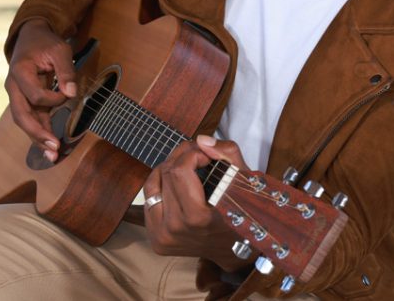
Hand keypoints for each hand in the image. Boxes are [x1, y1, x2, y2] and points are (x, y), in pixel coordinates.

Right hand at [4, 19, 76, 161]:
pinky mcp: (25, 100)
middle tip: (54, 148)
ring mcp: (17, 95)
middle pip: (21, 116)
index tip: (67, 93)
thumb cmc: (45, 42)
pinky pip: (31, 119)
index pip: (34, 95)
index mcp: (19, 72)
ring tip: (53, 156)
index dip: (53, 98)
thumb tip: (72, 93)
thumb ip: (66, 70)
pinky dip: (40, 132)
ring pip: (24, 121)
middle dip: (37, 133)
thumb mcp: (60, 49)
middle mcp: (13, 87)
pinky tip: (49, 146)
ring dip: (37, 139)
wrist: (30, 37)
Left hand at [142, 135, 252, 271]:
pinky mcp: (155, 238)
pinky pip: (149, 199)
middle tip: (197, 154)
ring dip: (170, 168)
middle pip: (167, 174)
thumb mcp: (244, 182)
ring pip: (154, 184)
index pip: (180, 171)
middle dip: (182, 156)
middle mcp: (175, 229)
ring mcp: (162, 235)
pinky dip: (161, 185)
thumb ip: (227, 154)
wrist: (235, 251)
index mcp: (197, 217)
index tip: (207, 155)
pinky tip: (176, 183)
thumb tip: (201, 140)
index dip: (193, 154)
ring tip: (187, 167)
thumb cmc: (243, 214)